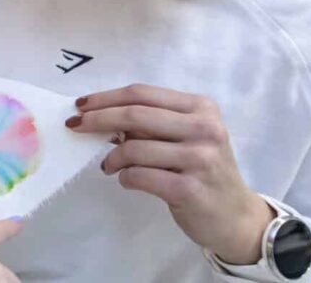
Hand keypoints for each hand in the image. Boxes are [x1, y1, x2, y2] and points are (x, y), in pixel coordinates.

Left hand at [68, 84, 275, 263]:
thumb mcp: (187, 137)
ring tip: (109, 165)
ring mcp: (199, 159)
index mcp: (201, 108)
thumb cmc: (204, 171)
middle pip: (135, 115)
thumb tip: (102, 116)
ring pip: (133, 148)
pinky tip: (126, 180)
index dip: (106, 98)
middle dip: (97, 119)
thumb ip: (153, 124)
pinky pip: (138, 176)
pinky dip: (124, 177)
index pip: (143, 94)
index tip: (81, 105)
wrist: (236, 216)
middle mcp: (204, 129)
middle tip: (75, 126)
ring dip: (112, 157)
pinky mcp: (188, 189)